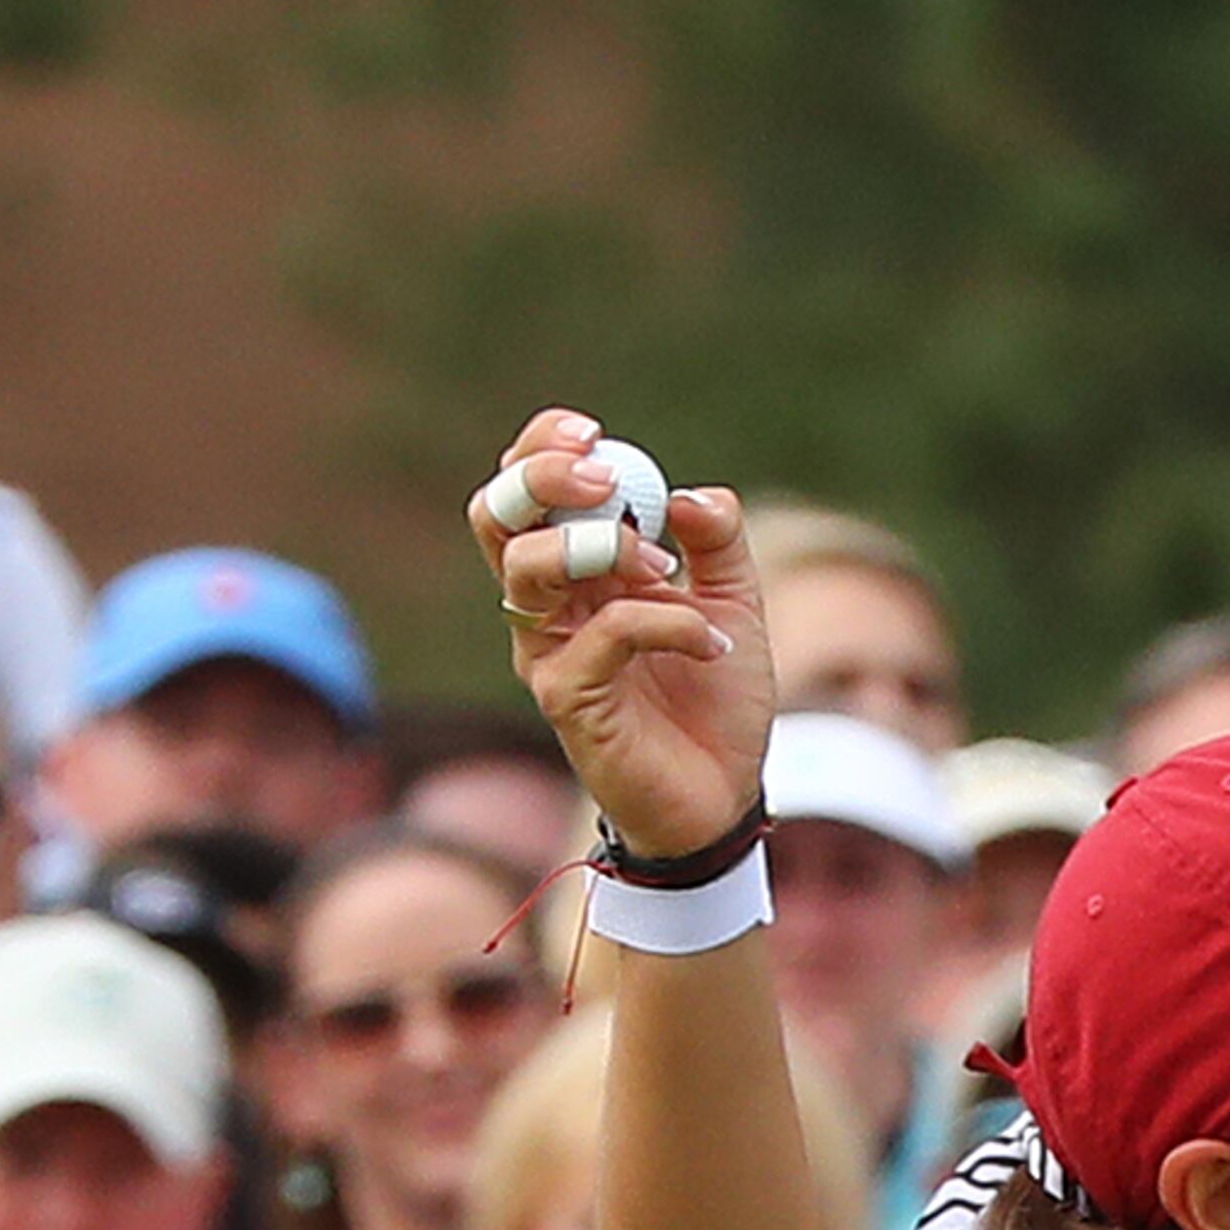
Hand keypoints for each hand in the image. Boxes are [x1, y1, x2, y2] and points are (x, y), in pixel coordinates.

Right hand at [471, 414, 767, 859]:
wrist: (724, 796)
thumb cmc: (716, 701)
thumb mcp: (734, 604)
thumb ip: (717, 542)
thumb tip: (689, 496)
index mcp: (577, 573)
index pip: (524, 492)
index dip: (542, 449)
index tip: (593, 433)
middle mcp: (548, 608)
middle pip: (496, 517)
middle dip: (543, 478)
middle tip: (603, 474)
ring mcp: (549, 653)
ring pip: (530, 568)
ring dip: (604, 546)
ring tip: (667, 567)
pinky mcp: (569, 698)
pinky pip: (605, 632)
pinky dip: (666, 621)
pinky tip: (712, 643)